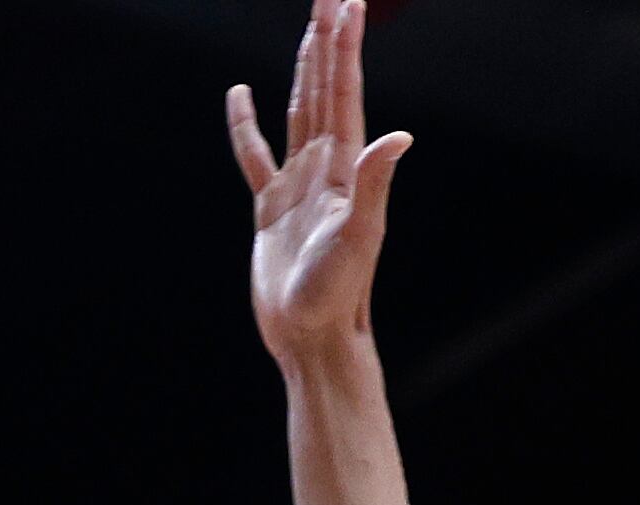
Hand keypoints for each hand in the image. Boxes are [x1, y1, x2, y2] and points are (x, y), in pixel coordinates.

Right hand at [229, 0, 411, 367]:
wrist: (313, 337)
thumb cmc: (338, 295)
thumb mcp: (357, 237)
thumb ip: (372, 184)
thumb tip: (399, 136)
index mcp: (344, 168)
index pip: (343, 93)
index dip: (345, 46)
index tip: (346, 2)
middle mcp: (325, 169)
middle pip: (325, 89)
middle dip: (329, 41)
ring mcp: (298, 185)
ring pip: (299, 111)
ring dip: (304, 68)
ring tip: (310, 27)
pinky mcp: (272, 208)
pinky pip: (255, 154)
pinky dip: (246, 124)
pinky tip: (240, 94)